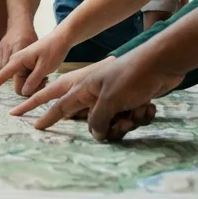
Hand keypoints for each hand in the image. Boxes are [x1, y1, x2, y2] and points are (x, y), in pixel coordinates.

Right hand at [0, 33, 67, 99]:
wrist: (60, 38)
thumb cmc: (53, 49)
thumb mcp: (45, 66)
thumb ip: (33, 81)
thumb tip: (23, 92)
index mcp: (17, 61)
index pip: (1, 76)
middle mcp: (16, 63)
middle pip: (18, 86)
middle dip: (30, 88)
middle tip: (45, 80)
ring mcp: (21, 65)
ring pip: (25, 85)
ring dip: (35, 85)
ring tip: (46, 75)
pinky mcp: (27, 67)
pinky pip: (28, 80)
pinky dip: (36, 81)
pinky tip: (45, 74)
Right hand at [22, 55, 181, 140]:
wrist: (163, 64)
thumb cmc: (131, 77)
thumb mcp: (109, 101)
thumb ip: (98, 120)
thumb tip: (97, 135)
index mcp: (85, 89)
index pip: (60, 106)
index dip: (47, 116)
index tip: (34, 126)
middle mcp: (97, 95)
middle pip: (93, 122)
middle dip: (109, 128)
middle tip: (123, 121)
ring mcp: (115, 99)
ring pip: (114, 124)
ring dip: (128, 122)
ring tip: (140, 110)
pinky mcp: (131, 102)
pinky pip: (130, 120)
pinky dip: (140, 116)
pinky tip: (149, 106)